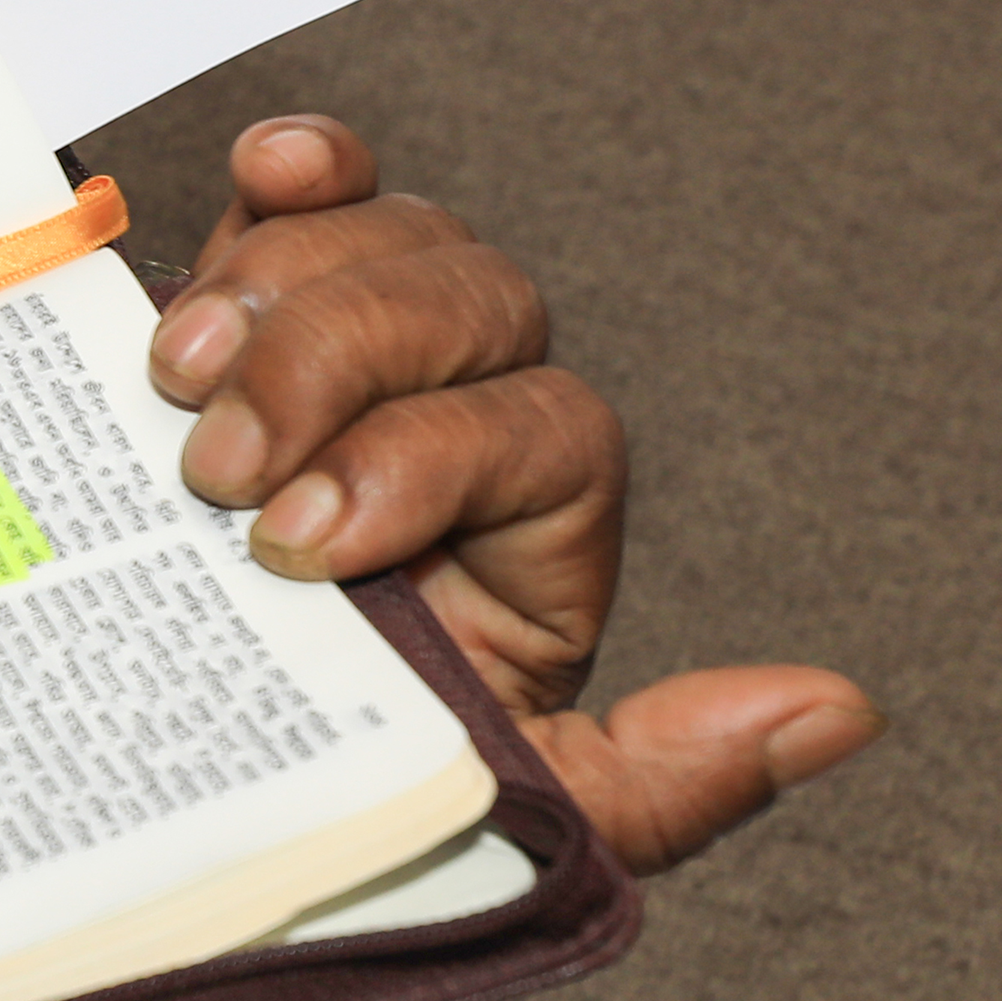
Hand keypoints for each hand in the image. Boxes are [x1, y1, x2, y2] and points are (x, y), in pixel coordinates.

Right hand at [145, 115, 881, 875]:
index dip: (422, 458)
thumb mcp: (505, 827)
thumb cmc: (334, 803)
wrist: (167, 792)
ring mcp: (357, 358)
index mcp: (538, 535)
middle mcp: (466, 421)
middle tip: (215, 469)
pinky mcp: (248, 319)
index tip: (300, 546)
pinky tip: (260, 176)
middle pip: (470, 303)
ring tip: (179, 382)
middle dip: (330, 367)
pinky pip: (302, 202)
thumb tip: (834, 710)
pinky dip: (291, 173)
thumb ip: (665, 783)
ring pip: (392, 236)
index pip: (541, 429)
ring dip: (280, 285)